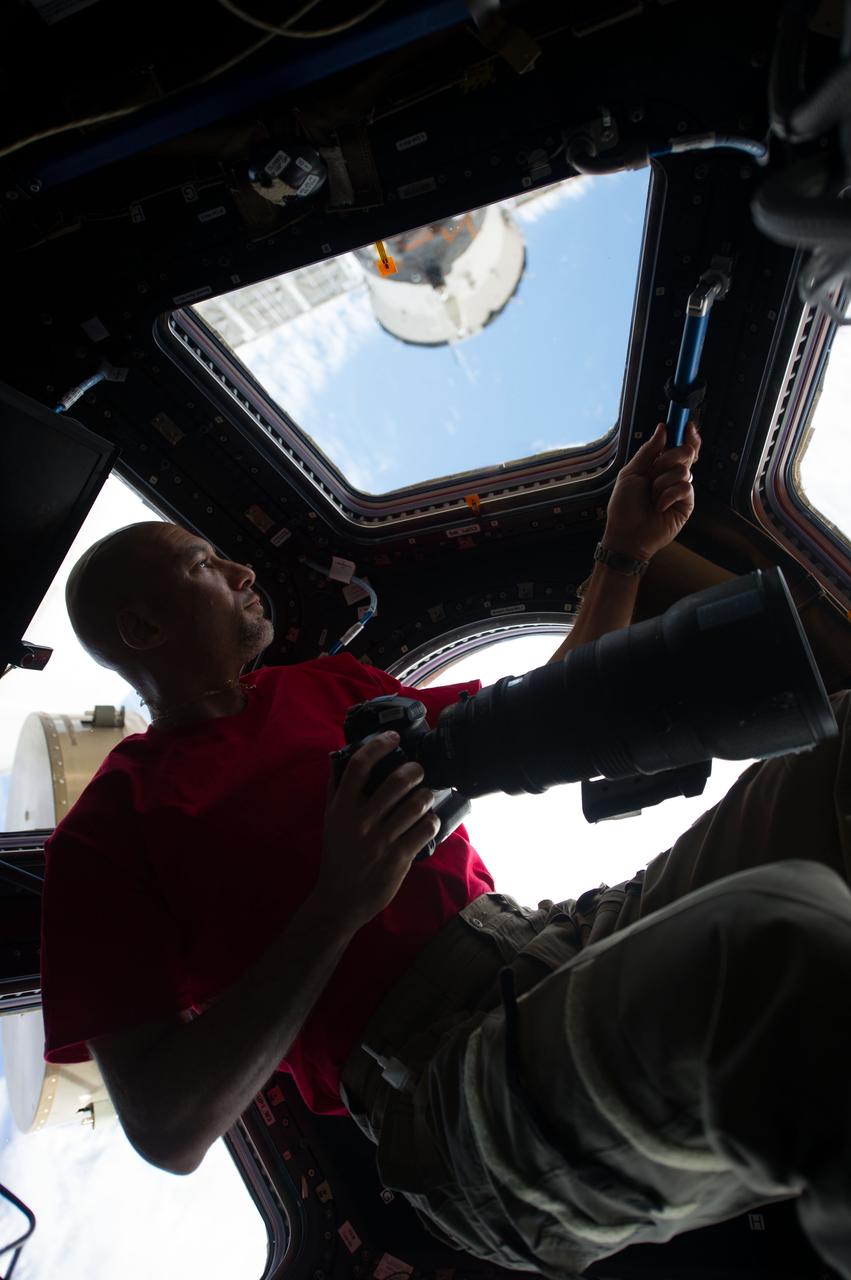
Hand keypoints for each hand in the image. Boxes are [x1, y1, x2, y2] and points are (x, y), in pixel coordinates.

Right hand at [318, 733, 437, 929]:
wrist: (340, 899)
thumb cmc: (337, 856)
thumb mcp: (330, 821)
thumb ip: (336, 790)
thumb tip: (341, 759)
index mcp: (342, 808)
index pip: (359, 766)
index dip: (379, 745)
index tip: (393, 738)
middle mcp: (361, 821)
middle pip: (395, 782)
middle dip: (414, 771)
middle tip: (419, 771)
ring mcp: (381, 840)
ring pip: (415, 805)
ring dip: (426, 795)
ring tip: (427, 795)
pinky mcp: (398, 858)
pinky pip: (424, 830)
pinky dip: (432, 821)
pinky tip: (430, 820)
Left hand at [603, 422, 700, 562]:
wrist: (627, 534)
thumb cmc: (624, 506)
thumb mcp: (631, 473)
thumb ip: (648, 451)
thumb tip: (662, 429)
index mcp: (658, 466)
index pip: (678, 445)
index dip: (685, 434)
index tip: (687, 425)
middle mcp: (671, 476)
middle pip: (685, 452)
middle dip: (669, 458)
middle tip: (654, 471)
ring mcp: (680, 490)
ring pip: (683, 470)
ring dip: (661, 483)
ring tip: (651, 498)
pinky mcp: (687, 504)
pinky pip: (685, 488)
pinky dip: (668, 495)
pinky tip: (659, 507)